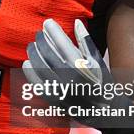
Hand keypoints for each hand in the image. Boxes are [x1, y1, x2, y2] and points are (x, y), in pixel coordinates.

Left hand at [22, 19, 133, 133]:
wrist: (105, 111)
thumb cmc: (102, 82)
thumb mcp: (98, 60)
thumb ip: (85, 41)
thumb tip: (76, 22)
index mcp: (81, 66)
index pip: (62, 43)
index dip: (53, 30)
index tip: (47, 22)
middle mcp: (69, 78)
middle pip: (48, 53)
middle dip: (41, 40)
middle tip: (39, 33)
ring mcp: (60, 90)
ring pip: (39, 67)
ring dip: (33, 54)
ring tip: (31, 46)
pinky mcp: (54, 100)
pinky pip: (37, 84)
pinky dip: (30, 73)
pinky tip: (27, 63)